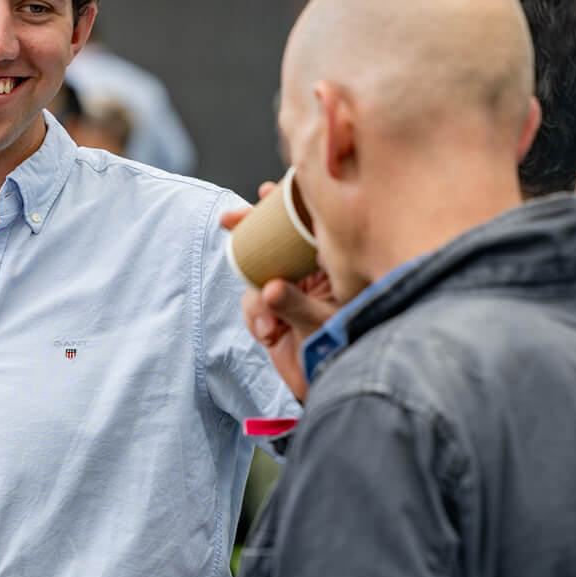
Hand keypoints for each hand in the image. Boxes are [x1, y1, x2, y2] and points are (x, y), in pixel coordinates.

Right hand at [221, 192, 337, 402]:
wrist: (330, 386)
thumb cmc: (346, 351)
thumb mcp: (325, 325)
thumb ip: (296, 306)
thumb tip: (270, 289)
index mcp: (334, 265)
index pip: (312, 226)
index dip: (288, 206)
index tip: (267, 191)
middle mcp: (312, 272)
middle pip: (278, 241)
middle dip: (251, 231)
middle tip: (229, 220)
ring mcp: (291, 290)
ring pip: (259, 275)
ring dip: (255, 299)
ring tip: (268, 328)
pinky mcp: (274, 311)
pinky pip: (253, 302)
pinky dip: (255, 318)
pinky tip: (269, 335)